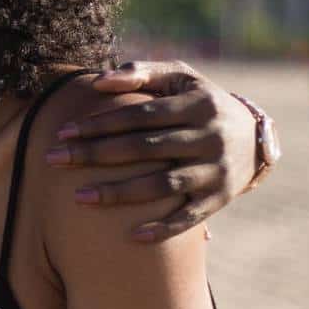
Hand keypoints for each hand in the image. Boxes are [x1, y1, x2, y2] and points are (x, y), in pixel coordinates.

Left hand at [47, 60, 263, 241]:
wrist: (255, 136)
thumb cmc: (199, 100)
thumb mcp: (178, 77)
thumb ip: (139, 72)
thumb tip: (98, 81)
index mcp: (197, 105)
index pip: (139, 115)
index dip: (100, 123)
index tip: (63, 132)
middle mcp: (209, 138)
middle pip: (143, 149)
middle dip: (95, 154)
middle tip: (53, 159)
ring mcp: (216, 172)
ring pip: (162, 186)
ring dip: (119, 193)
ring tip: (78, 198)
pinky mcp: (221, 199)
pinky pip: (190, 219)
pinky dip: (163, 228)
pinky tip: (131, 236)